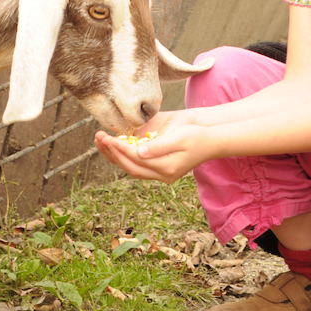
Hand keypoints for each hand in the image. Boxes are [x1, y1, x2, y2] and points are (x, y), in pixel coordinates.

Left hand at [93, 112, 210, 183]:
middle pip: (130, 166)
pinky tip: (115, 146)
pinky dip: (124, 157)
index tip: (108, 138)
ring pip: (131, 168)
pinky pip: (136, 166)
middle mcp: (162, 175)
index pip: (137, 159)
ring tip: (101, 142)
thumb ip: (159, 146)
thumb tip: (139, 151)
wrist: (211, 140)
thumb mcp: (179, 137)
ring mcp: (160, 174)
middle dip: (113, 153)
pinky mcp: (159, 169)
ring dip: (115, 156)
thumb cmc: (197, 135)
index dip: (121, 149)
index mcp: (167, 168)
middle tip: (99, 137)